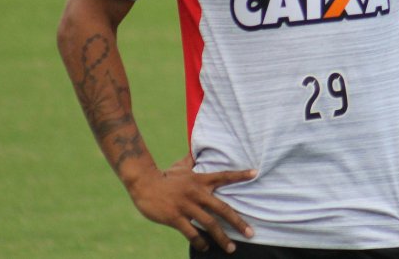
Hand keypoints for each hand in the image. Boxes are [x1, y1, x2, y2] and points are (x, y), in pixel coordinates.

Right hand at [127, 153, 256, 253]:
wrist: (143, 183)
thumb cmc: (164, 176)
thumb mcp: (180, 166)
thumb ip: (191, 161)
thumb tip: (195, 151)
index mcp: (200, 180)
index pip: (224, 176)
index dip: (240, 175)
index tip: (255, 173)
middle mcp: (197, 193)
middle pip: (223, 208)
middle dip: (238, 222)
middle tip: (251, 233)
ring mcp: (186, 205)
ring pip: (210, 224)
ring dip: (222, 237)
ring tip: (231, 248)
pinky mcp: (175, 217)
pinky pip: (192, 233)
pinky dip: (201, 242)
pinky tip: (206, 248)